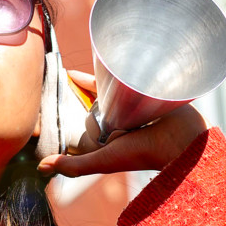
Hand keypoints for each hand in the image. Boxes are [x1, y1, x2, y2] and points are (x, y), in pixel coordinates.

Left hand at [37, 70, 207, 177]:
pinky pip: (126, 78)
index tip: (47, 93)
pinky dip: (116, 71)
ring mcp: (133, 107)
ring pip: (110, 89)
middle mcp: (120, 122)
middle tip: (56, 71)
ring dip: (96, 78)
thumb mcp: (104, 160)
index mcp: (108, 137)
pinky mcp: (146, 92)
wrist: (183, 141)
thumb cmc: (143, 154)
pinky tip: (105, 57)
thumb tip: (41, 168)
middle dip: (78, 91)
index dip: (65, 110)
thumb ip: (74, 166)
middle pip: (94, 102)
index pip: (81, 121)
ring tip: (76, 61)